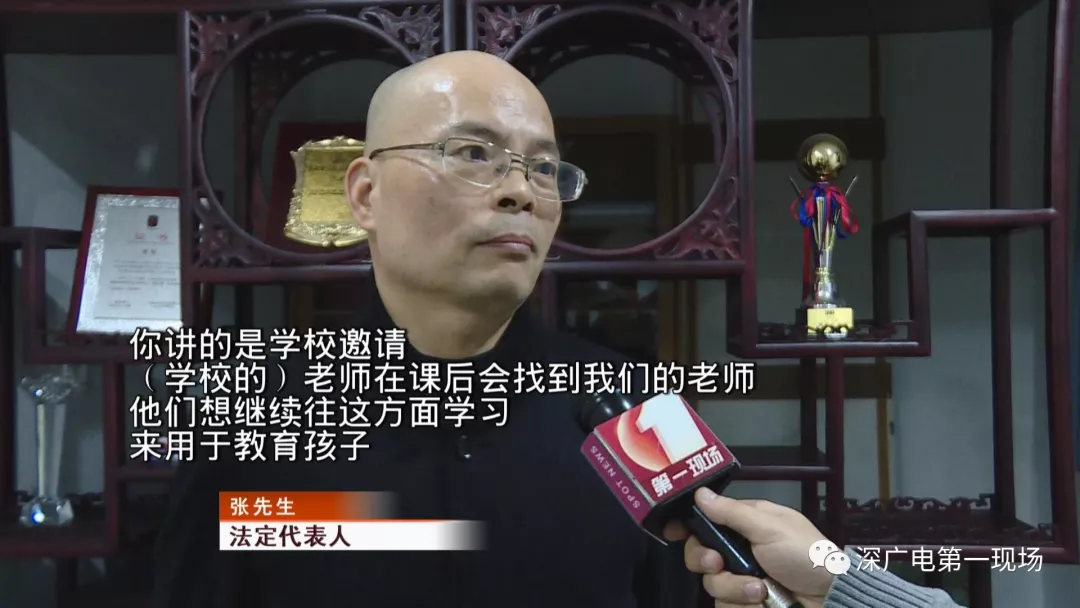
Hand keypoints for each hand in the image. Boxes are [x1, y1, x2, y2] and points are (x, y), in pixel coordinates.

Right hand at [663, 488, 836, 607]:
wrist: (831, 599)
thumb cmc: (805, 555)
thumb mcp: (770, 528)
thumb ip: (732, 513)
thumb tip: (700, 493)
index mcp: (747, 523)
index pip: (707, 520)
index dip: (687, 525)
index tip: (672, 531)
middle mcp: (740, 549)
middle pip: (699, 553)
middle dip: (705, 560)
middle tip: (717, 563)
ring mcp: (742, 578)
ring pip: (712, 583)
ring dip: (734, 587)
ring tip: (760, 590)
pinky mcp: (746, 603)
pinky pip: (724, 605)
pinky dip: (741, 604)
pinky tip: (762, 602)